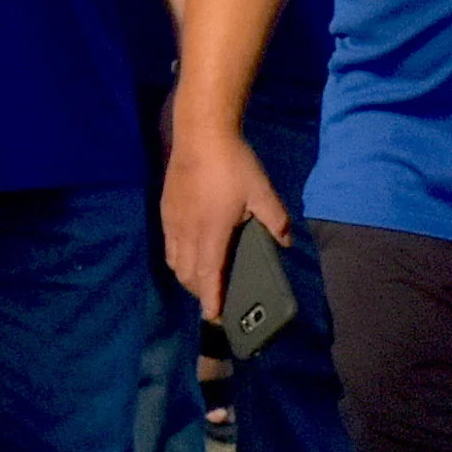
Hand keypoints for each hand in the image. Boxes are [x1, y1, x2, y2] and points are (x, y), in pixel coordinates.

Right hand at [161, 126, 288, 319]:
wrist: (200, 134)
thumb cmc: (233, 164)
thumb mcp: (262, 191)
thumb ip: (276, 219)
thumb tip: (285, 242)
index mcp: (212, 232)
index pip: (208, 276)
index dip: (211, 299)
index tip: (213, 317)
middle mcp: (187, 232)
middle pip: (187, 275)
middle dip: (200, 292)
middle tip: (216, 297)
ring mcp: (173, 222)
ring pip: (174, 262)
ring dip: (187, 277)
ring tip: (203, 279)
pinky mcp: (166, 210)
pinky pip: (169, 246)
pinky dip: (177, 259)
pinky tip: (189, 253)